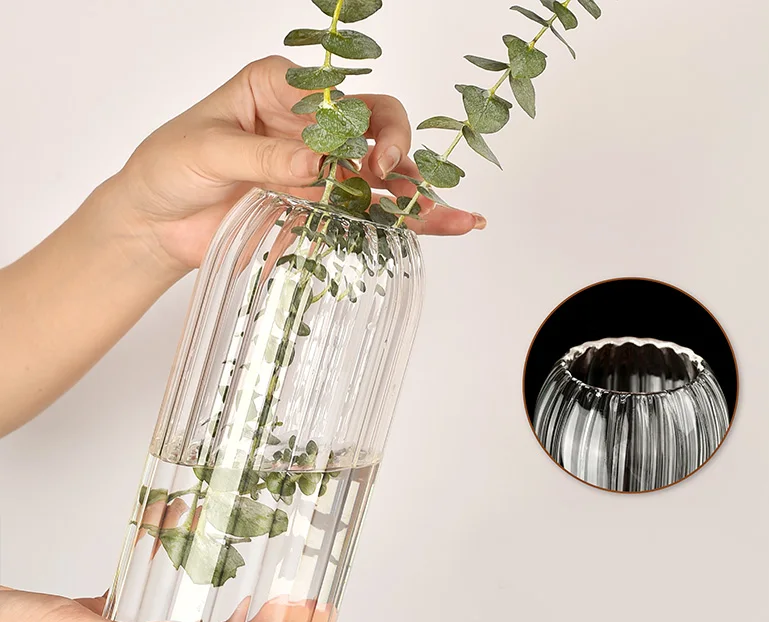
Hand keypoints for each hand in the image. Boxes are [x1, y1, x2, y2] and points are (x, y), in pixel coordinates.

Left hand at [112, 55, 483, 278]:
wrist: (153, 224)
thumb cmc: (167, 167)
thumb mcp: (208, 150)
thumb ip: (263, 157)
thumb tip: (317, 164)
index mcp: (281, 89)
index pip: (341, 95)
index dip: (368, 123)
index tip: (370, 160)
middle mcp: (308, 127)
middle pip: (375, 131)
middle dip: (398, 156)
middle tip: (398, 183)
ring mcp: (317, 171)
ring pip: (380, 177)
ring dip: (416, 195)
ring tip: (454, 218)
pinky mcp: (317, 211)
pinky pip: (364, 214)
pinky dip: (403, 222)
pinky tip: (445, 225)